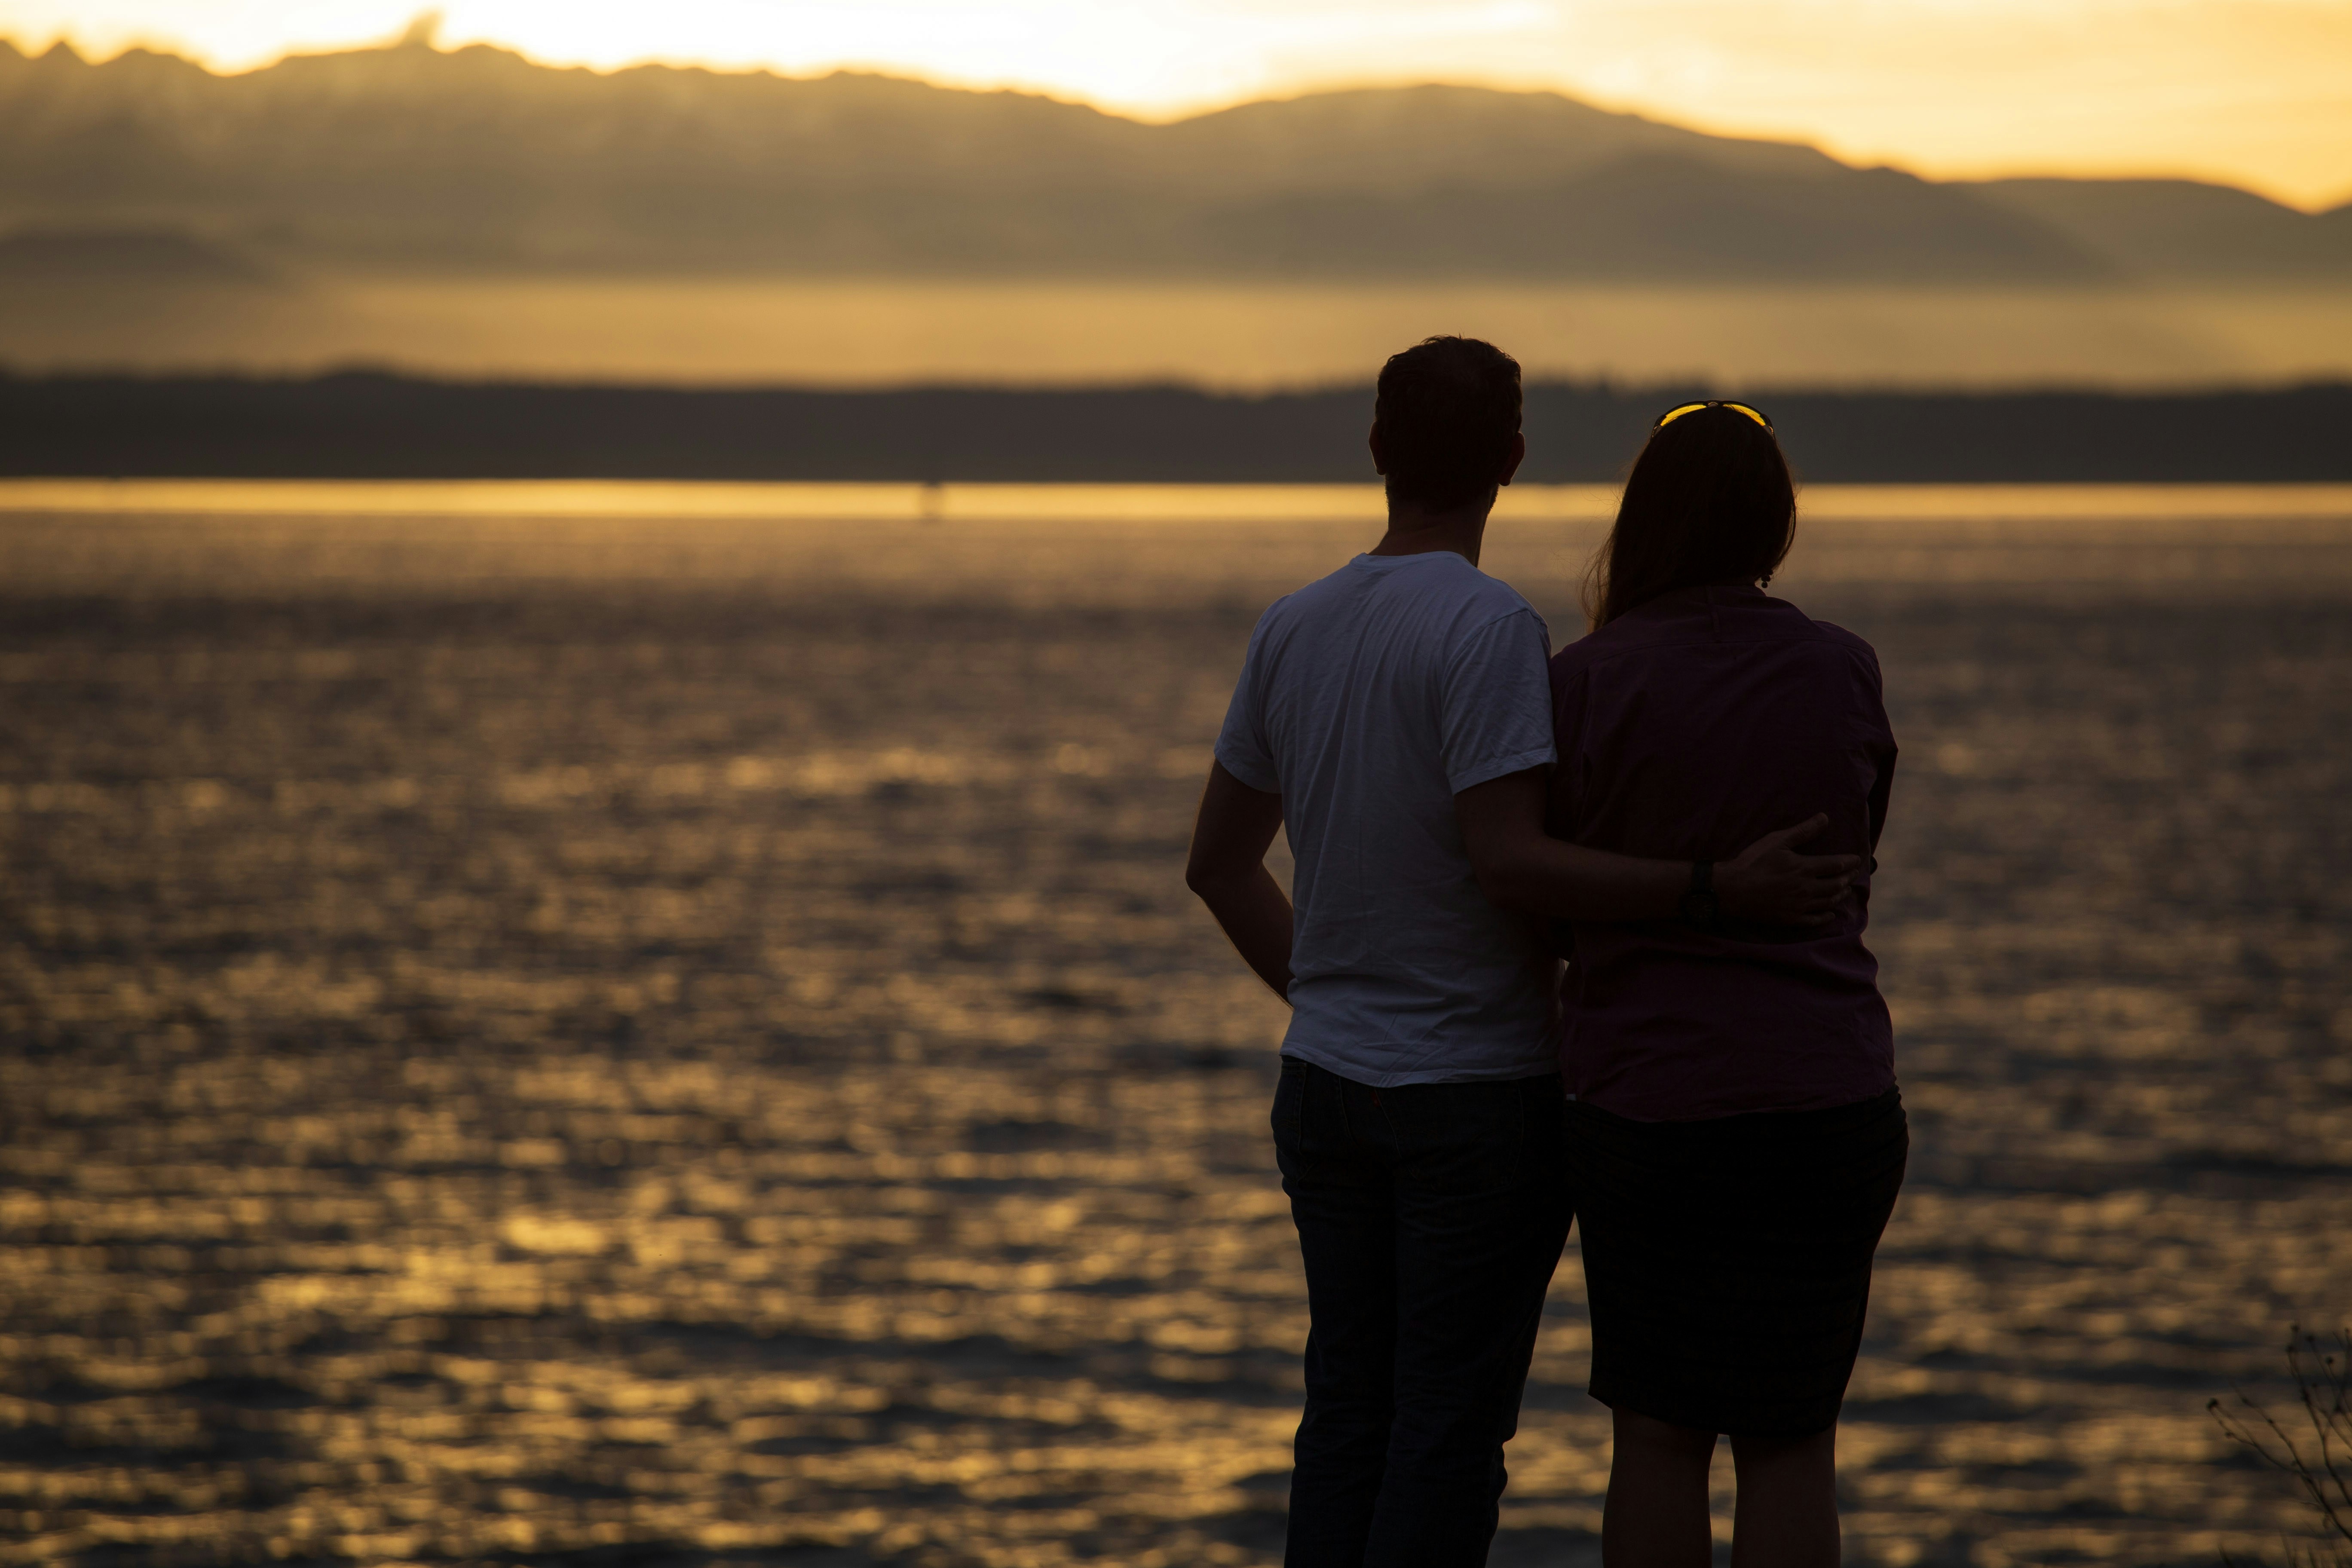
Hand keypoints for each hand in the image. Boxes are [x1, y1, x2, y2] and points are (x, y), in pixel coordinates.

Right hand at [1714, 814, 1864, 925]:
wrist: (1731, 890)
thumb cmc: (1752, 862)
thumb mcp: (1776, 841)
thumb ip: (1802, 831)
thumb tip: (1824, 818)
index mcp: (1804, 868)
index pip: (1835, 865)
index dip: (1849, 861)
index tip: (1857, 859)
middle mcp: (1806, 889)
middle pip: (1836, 884)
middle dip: (1848, 878)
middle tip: (1854, 873)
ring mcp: (1799, 906)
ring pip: (1828, 902)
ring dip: (1840, 895)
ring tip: (1846, 890)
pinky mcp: (1790, 919)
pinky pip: (1814, 920)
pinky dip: (1826, 917)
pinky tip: (1830, 914)